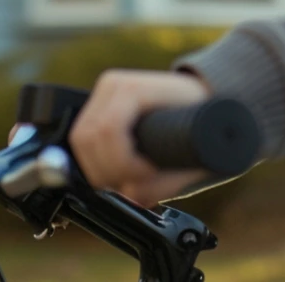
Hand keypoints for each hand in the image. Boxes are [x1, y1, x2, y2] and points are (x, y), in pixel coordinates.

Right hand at [69, 69, 211, 206]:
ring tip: (129, 176)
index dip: (123, 163)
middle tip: (134, 182)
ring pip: (80, 142)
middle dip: (107, 171)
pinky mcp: (97, 106)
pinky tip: (120, 167)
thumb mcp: (191, 152)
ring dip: (99, 169)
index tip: (148, 173)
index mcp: (134, 88)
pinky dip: (97, 162)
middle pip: (86, 139)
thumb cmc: (202, 120)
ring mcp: (101, 94)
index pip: (107, 131)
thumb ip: (160, 184)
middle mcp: (113, 86)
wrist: (204, 97)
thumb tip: (128, 198)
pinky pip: (82, 142)